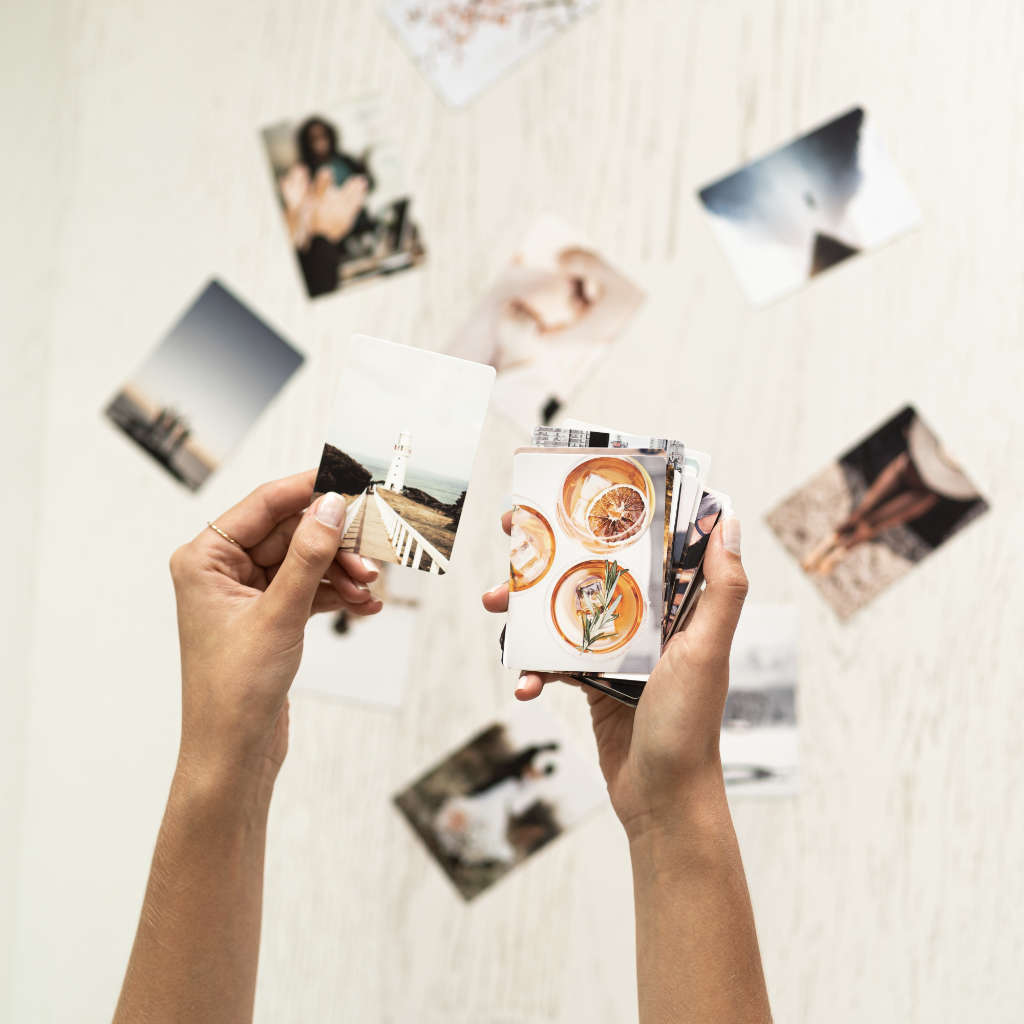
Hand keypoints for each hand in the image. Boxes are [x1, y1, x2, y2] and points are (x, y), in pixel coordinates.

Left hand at [169, 470, 381, 803]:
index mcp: (205, 559)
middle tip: (373, 552)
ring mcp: (247, 594)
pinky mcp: (269, 617)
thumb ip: (308, 556)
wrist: (233, 754)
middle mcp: (223, 570)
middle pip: (292, 533)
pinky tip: (366, 605)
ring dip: (342, 572)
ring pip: (306, 562)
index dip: (310, 490)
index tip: (352, 482)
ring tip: (370, 588)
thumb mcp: (278, 615)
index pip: (265, 505)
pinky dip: (337, 594)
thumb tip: (331, 505)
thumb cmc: (235, 691)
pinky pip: (310, 589)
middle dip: (335, 544)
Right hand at [481, 511, 746, 842]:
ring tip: (494, 605)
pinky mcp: (595, 686)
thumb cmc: (690, 726)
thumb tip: (730, 521)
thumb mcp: (706, 652)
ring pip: (564, 614)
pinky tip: (524, 686)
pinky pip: (556, 663)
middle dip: (549, 557)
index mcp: (678, 609)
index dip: (609, 518)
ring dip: (527, 609)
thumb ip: (723, 591)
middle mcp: (648, 625)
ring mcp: (618, 655)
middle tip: (511, 538)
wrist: (663, 800)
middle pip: (592, 574)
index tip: (571, 495)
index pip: (643, 547)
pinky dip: (535, 671)